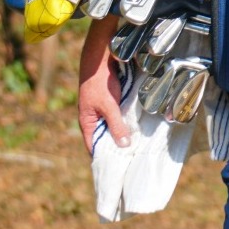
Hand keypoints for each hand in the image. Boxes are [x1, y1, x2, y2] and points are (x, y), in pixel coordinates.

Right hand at [78, 16, 131, 150]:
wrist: (101, 58)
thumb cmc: (99, 82)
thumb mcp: (108, 105)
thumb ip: (116, 124)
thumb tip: (123, 145)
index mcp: (87, 123)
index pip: (94, 148)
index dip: (104, 159)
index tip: (118, 170)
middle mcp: (95, 120)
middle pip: (106, 140)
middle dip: (117, 149)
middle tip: (132, 161)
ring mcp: (104, 112)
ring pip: (114, 129)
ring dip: (124, 136)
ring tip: (139, 149)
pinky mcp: (114, 104)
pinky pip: (120, 118)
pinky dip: (128, 124)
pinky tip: (140, 130)